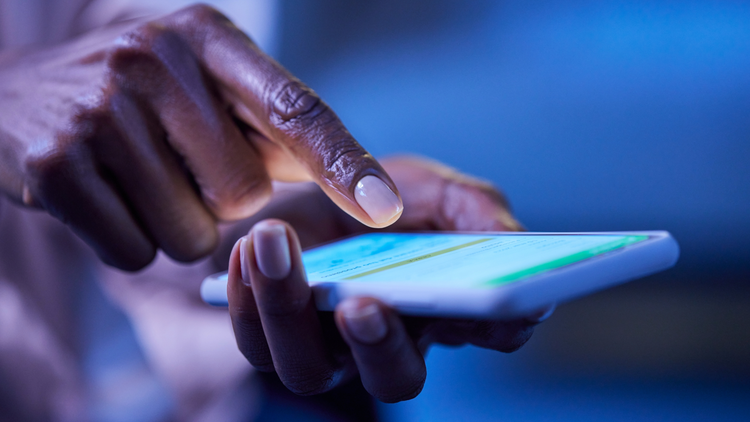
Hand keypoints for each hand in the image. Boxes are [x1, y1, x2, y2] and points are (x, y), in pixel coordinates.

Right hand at [0, 4, 400, 269]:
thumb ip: (274, 126)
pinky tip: (105, 196)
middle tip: (179, 163)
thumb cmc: (139, 96)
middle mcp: (153, 59)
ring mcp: (98, 109)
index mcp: (207, 36)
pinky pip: (135, 252)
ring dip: (178, 224)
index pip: (294, 106)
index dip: (344, 161)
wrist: (19, 92)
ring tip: (139, 177)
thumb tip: (358, 188)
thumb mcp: (205, 82)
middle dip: (223, 199)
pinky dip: (131, 240)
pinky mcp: (53, 164)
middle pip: (246, 194)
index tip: (385, 208)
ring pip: (193, 233)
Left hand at [226, 156, 552, 401]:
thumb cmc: (367, 194)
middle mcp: (384, 340)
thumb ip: (470, 206)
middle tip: (364, 306)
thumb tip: (510, 237)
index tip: (500, 301)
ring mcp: (322, 346)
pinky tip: (249, 247)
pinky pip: (254, 341)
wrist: (293, 187)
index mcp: (438, 305)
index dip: (500, 325)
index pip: (487, 333)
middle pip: (393, 378)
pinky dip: (249, 295)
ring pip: (308, 369)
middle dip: (381, 348)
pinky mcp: (266, 335)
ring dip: (289, 310)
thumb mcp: (424, 184)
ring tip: (274, 241)